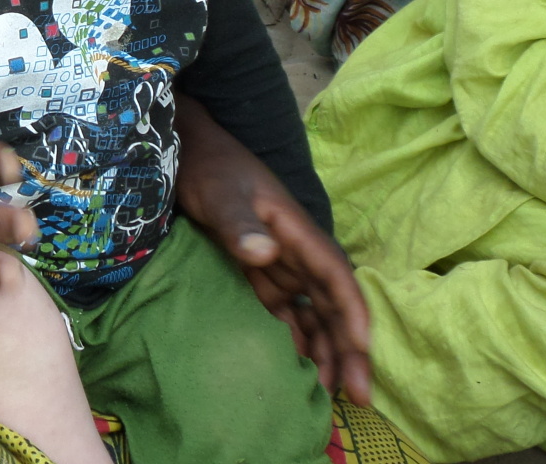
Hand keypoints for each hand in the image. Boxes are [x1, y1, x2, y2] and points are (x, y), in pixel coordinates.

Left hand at [173, 95, 370, 402]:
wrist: (184, 150)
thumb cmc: (206, 167)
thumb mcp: (220, 193)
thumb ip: (240, 222)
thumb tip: (266, 252)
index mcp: (297, 229)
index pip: (335, 274)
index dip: (352, 312)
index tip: (362, 347)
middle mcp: (294, 249)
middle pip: (330, 302)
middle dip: (347, 346)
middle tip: (356, 394)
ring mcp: (277, 261)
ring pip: (311, 312)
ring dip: (323, 348)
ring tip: (328, 392)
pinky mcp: (256, 271)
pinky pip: (283, 310)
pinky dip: (294, 338)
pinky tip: (295, 367)